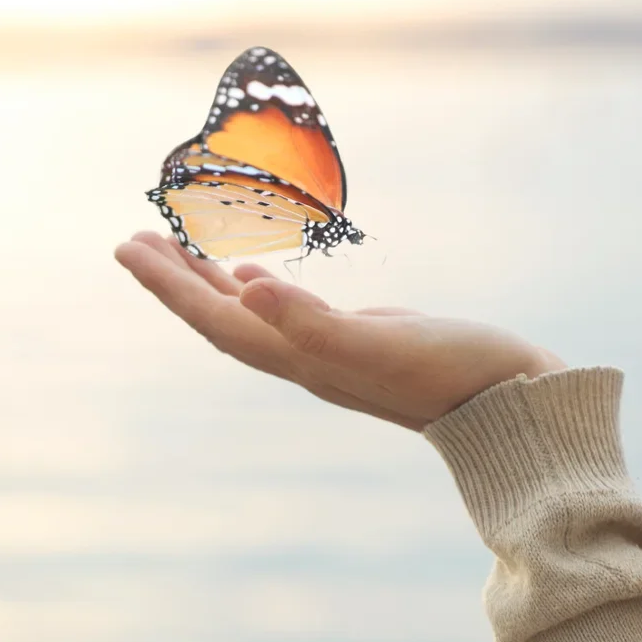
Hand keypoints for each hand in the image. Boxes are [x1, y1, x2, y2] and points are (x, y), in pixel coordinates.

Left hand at [113, 232, 567, 431]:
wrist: (515, 402)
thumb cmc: (457, 372)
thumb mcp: (384, 342)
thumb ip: (314, 321)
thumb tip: (245, 288)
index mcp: (305, 358)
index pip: (219, 319)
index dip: (169, 285)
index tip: (127, 245)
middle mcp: (310, 358)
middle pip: (224, 318)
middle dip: (176, 280)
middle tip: (134, 239)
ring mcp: (336, 351)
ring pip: (255, 314)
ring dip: (211, 283)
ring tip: (178, 249)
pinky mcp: (366, 338)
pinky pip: (292, 311)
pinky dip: (264, 290)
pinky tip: (256, 279)